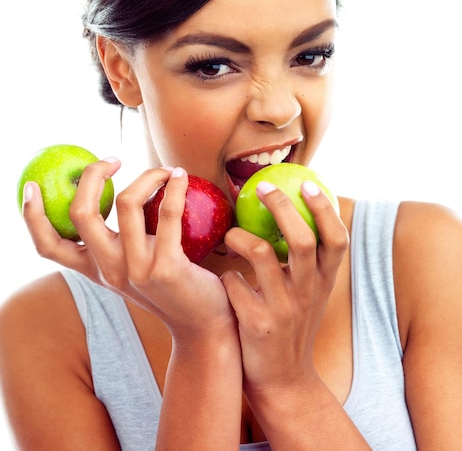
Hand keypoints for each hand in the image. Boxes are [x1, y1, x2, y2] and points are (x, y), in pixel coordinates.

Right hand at [22, 162, 234, 339]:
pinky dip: (176, 187)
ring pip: (126, 203)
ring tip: (166, 170)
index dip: (32, 216)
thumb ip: (118, 243)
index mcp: (95, 269)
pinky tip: (182, 177)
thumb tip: (116, 194)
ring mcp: (136, 269)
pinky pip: (168, 213)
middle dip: (92, 175)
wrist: (201, 324)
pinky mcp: (167, 267)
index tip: (31, 185)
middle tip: (113, 160)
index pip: (49, 246)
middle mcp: (109, 270)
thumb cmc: (170, 287)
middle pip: (82, 213)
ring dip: (148, 175)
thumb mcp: (132, 268)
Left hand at [221, 179, 348, 397]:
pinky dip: (227, 276)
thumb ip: (303, 259)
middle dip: (282, 206)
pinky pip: (235, 284)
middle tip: (262, 187)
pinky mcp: (258, 325)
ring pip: (263, 255)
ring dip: (241, 236)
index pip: (337, 238)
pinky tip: (224, 279)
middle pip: (303, 239)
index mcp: (324, 281)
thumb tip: (289, 210)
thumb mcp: (307, 292)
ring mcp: (284, 310)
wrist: (283, 380)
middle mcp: (308, 293)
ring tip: (230, 234)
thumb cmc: (291, 323)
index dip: (324, 208)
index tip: (307, 183)